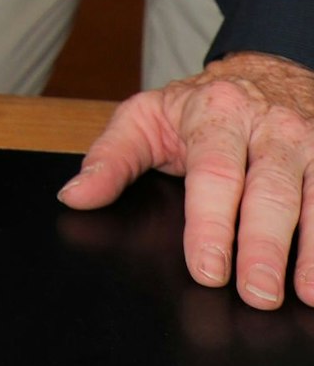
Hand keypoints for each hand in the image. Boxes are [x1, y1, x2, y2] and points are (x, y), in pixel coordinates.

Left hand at [59, 52, 313, 308]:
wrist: (266, 70)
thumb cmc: (201, 107)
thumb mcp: (147, 118)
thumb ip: (111, 157)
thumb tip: (75, 197)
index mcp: (216, 114)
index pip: (214, 174)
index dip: (211, 224)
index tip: (208, 270)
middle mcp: (271, 126)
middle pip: (270, 190)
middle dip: (263, 246)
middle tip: (257, 295)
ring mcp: (313, 141)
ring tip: (306, 294)